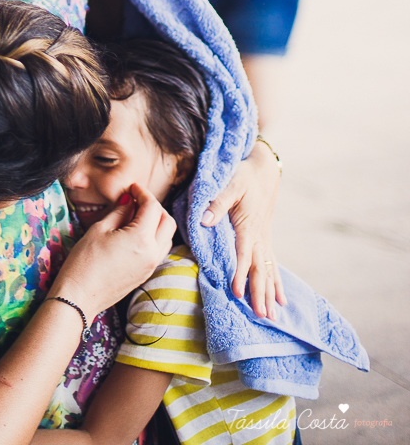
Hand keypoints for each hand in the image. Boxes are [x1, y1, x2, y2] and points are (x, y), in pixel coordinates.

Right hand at [51, 186, 174, 319]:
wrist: (79, 296)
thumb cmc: (84, 261)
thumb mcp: (99, 229)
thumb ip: (120, 211)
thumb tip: (129, 199)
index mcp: (141, 239)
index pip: (152, 207)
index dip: (143, 193)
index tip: (132, 188)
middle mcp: (152, 253)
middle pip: (167, 221)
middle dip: (154, 206)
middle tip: (136, 199)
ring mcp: (151, 266)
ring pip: (166, 236)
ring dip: (157, 222)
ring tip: (135, 215)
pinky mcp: (146, 274)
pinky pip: (159, 250)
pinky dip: (154, 237)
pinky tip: (135, 233)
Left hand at [200, 142, 284, 319]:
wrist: (263, 169)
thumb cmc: (243, 175)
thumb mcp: (230, 184)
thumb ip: (217, 203)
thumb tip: (204, 220)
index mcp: (249, 226)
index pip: (243, 255)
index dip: (240, 274)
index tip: (237, 293)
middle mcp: (259, 237)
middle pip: (260, 269)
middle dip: (260, 293)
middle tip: (262, 316)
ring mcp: (265, 239)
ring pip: (268, 271)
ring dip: (269, 293)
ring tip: (273, 316)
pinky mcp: (265, 239)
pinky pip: (272, 265)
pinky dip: (276, 283)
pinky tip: (282, 300)